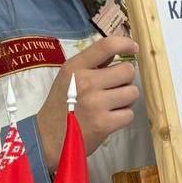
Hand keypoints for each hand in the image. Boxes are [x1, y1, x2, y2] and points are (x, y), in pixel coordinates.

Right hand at [35, 36, 139, 171]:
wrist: (47, 138)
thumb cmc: (60, 105)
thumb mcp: (68, 77)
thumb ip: (92, 63)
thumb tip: (119, 48)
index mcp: (75, 67)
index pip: (106, 45)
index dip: (125, 43)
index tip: (134, 48)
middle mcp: (86, 82)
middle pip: (127, 71)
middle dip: (125, 80)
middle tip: (114, 88)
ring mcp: (96, 104)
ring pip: (132, 93)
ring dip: (126, 99)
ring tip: (111, 104)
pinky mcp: (104, 124)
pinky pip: (129, 114)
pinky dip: (122, 117)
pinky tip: (109, 118)